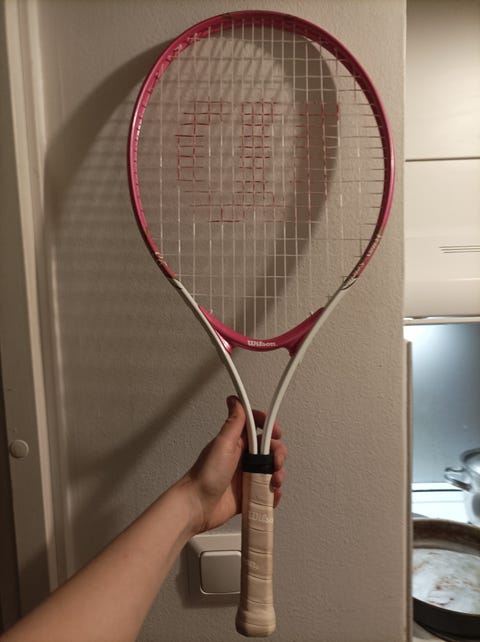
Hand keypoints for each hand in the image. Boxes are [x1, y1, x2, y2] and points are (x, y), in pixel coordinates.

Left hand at [181, 396, 286, 533]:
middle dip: (278, 455)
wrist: (197, 506)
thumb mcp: (222, 444)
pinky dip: (273, 493)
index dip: (269, 428)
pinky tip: (271, 494)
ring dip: (278, 475)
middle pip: (269, 450)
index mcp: (236, 442)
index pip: (257, 428)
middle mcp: (242, 458)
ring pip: (271, 471)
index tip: (276, 432)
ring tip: (273, 482)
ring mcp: (246, 476)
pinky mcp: (248, 493)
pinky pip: (267, 491)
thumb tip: (235, 400)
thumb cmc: (205, 475)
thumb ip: (234, 423)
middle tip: (275, 464)